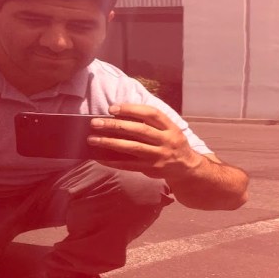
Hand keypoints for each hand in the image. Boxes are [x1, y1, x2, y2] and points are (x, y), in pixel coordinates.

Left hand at [87, 103, 205, 179]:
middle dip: (115, 125)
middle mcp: (166, 140)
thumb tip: (119, 117)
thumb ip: (150, 122)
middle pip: (138, 130)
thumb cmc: (171, 143)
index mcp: (170, 126)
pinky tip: (100, 157)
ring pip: (132, 147)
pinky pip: (129, 165)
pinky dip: (113, 161)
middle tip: (95, 123)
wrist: (186, 167)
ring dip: (110, 143)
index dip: (131, 109)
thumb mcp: (169, 129)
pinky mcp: (151, 169)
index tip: (112, 108)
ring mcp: (159, 156)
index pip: (150, 114)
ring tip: (92, 139)